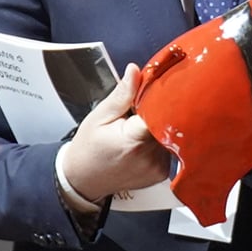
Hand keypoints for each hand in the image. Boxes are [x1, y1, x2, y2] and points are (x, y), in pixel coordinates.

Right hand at [58, 63, 171, 199]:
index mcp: (134, 140)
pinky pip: (167, 149)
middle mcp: (149, 157)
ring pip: (168, 136)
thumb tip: (135, 71)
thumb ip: (122, 95)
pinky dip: (156, 143)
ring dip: (156, 129)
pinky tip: (140, 145)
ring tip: (135, 133)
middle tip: (136, 116)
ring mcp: (157, 168)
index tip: (149, 96)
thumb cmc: (89, 148)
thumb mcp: (100, 116)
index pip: (160, 112)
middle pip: (165, 123)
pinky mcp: (161, 173)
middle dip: (155, 114)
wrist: (83, 179)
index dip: (158, 100)